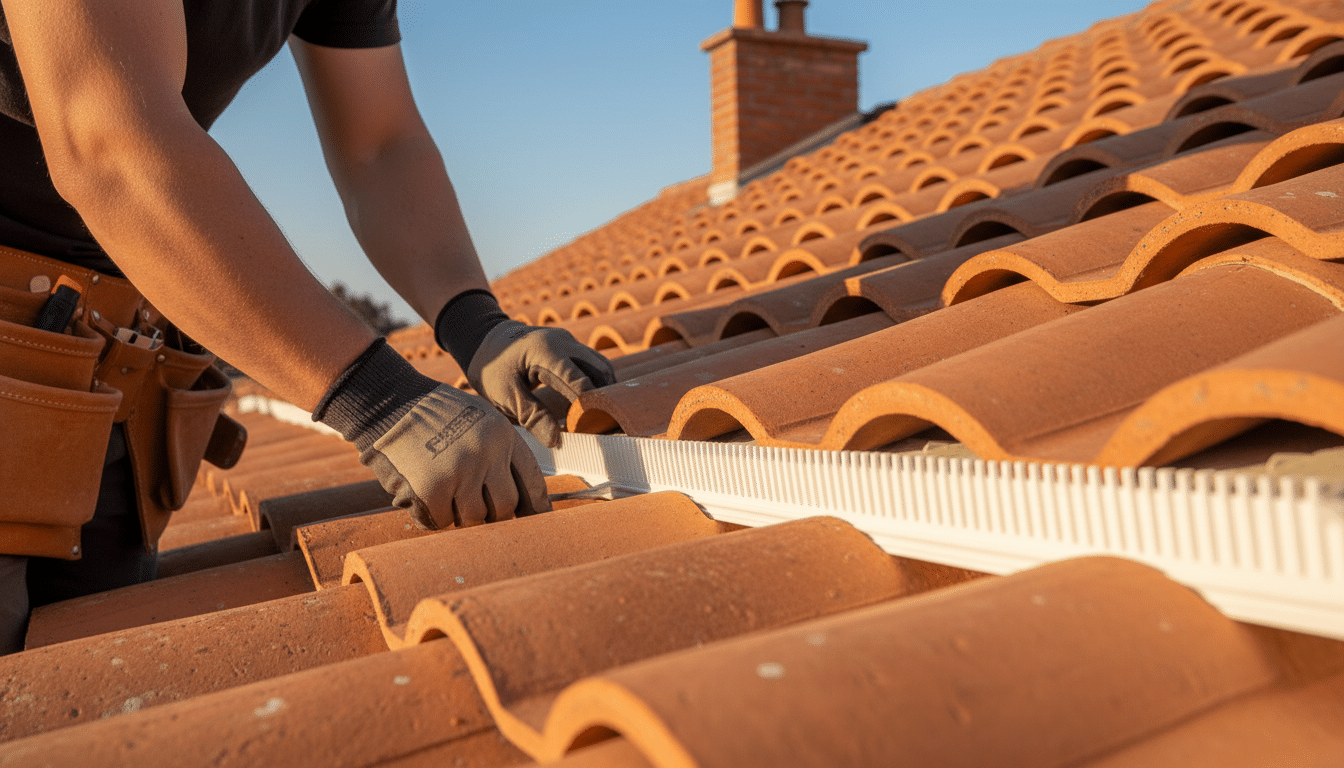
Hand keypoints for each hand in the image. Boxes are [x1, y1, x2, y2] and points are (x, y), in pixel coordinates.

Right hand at [359, 384, 549, 528]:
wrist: (389, 402)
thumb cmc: (433, 415)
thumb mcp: (479, 419)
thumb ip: (498, 451)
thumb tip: (518, 499)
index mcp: (503, 436)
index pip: (531, 481)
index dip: (536, 507)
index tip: (538, 521)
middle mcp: (486, 454)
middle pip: (506, 507)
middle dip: (493, 515)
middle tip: (479, 511)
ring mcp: (459, 472)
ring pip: (474, 518)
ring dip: (460, 515)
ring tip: (445, 496)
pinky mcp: (432, 489)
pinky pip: (441, 520)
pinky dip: (433, 516)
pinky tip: (423, 497)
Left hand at [467, 320, 615, 447]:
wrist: (485, 340)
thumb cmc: (492, 367)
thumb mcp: (504, 395)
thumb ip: (532, 416)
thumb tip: (556, 440)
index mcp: (545, 351)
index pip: (578, 379)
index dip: (588, 405)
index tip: (591, 428)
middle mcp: (564, 342)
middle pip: (599, 369)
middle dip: (604, 397)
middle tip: (603, 425)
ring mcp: (569, 342)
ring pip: (600, 365)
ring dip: (602, 390)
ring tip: (600, 417)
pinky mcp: (570, 347)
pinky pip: (592, 364)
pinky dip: (595, 383)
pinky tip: (590, 405)